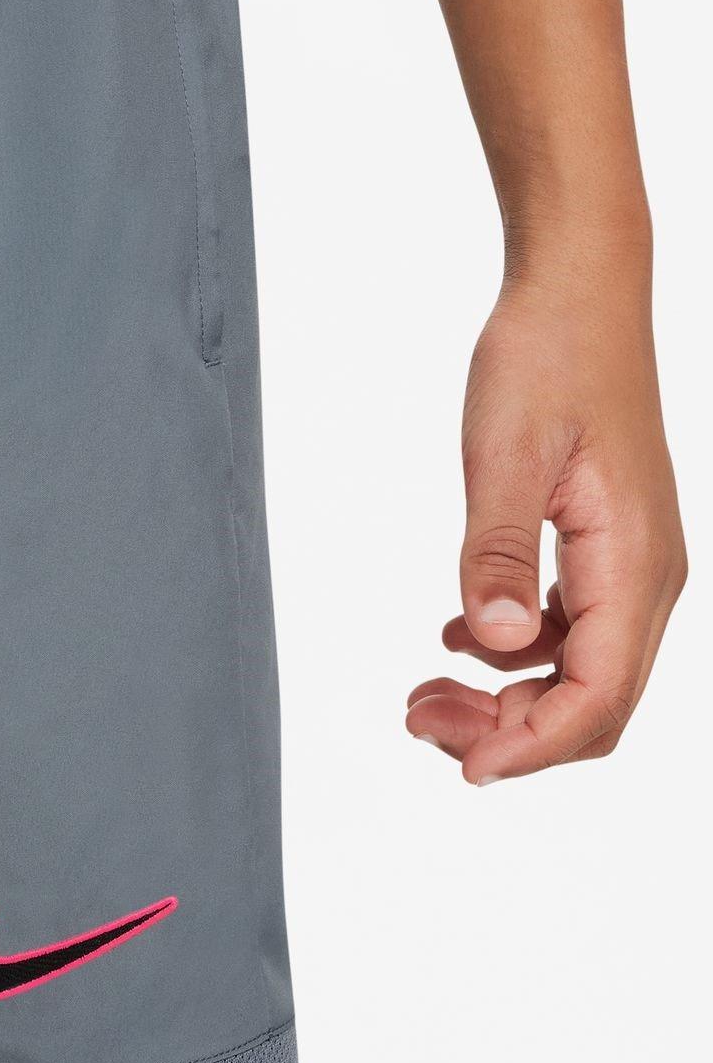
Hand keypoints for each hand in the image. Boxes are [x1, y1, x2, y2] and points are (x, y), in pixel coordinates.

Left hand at [406, 273, 686, 783]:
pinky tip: (455, 638)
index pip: (597, 697)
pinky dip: (513, 651)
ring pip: (578, 671)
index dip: (532, 747)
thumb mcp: (505, 456)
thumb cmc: (546, 359)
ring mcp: (629, 564)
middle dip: (508, 732)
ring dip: (505, 696)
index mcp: (634, 564)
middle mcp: (646, 576)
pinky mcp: (603, 546)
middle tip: (417, 721)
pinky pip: (570, 629)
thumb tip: (500, 642)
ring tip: (422, 693)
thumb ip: (497, 551)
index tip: (464, 769)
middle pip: (592, 702)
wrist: (578, 294)